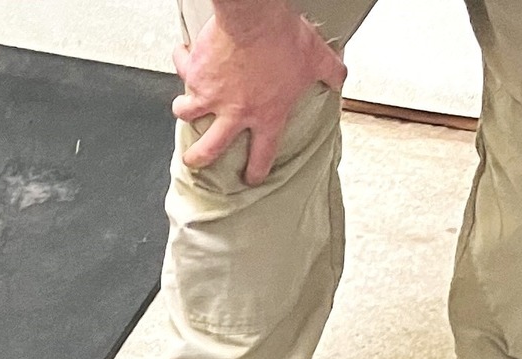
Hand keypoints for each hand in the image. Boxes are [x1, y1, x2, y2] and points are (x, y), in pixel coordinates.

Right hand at [173, 0, 346, 185]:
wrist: (254, 18)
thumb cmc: (282, 39)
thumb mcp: (315, 57)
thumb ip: (330, 71)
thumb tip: (340, 77)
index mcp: (265, 114)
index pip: (261, 154)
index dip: (256, 171)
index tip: (250, 177)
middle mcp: (234, 112)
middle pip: (210, 149)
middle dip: (199, 159)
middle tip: (195, 161)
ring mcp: (211, 95)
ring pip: (187, 114)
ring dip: (184, 111)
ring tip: (184, 108)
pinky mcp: (196, 73)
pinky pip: (182, 69)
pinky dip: (181, 60)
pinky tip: (183, 55)